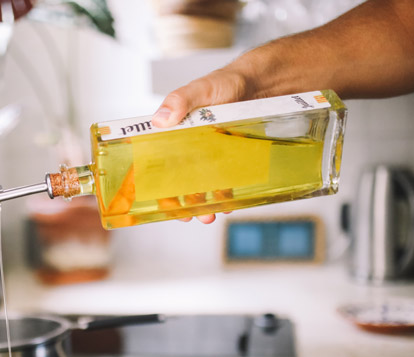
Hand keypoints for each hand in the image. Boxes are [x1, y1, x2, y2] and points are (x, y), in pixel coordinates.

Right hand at [151, 62, 257, 224]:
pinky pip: (225, 182)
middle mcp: (189, 147)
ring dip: (203, 204)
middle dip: (180, 201)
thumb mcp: (202, 88)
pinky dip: (225, 196)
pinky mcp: (229, 159)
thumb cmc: (225, 82)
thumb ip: (180, 100)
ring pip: (201, 185)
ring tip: (208, 216)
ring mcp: (210, 155)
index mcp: (174, 132)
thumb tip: (160, 120)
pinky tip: (228, 204)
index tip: (155, 200)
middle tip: (185, 215)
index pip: (155, 161)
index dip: (152, 182)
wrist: (261, 84)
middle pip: (177, 180)